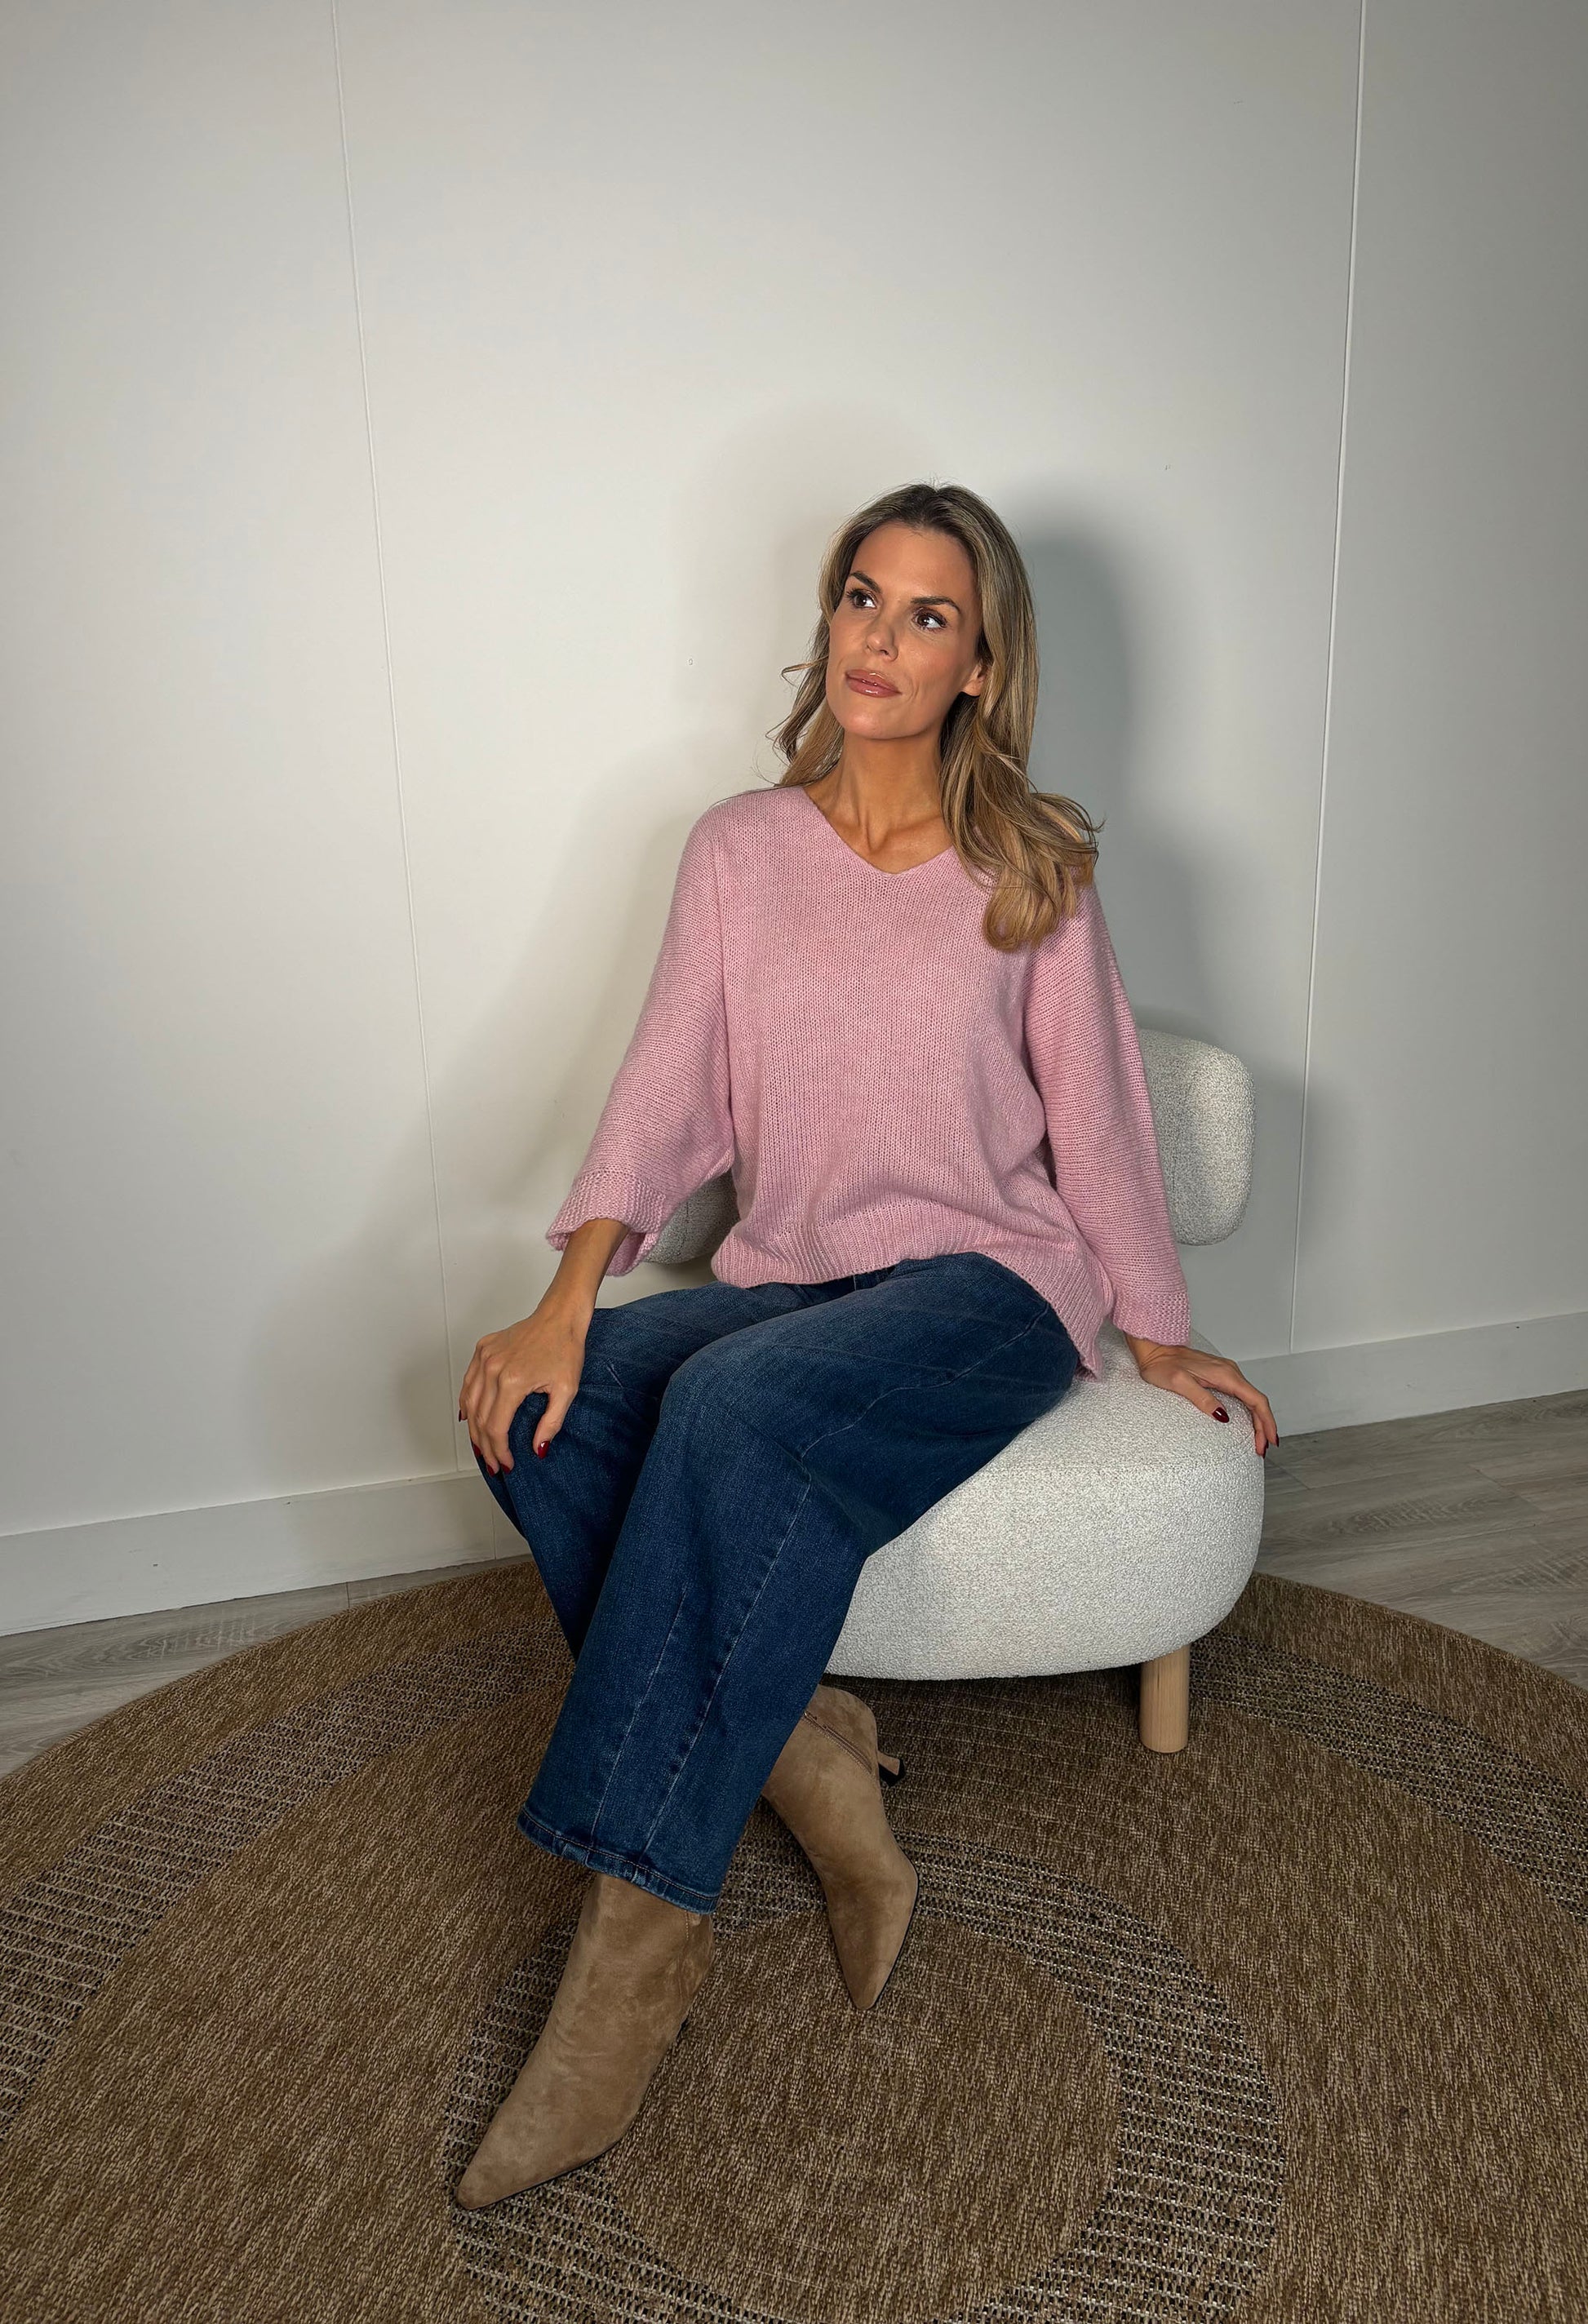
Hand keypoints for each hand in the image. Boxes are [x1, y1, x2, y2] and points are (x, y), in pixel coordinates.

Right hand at [458, 1296, 587, 1474]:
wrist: (560, 1317)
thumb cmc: (566, 1349)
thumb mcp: (567, 1390)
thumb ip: (551, 1423)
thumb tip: (537, 1449)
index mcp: (513, 1381)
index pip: (496, 1427)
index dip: (499, 1450)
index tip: (506, 1464)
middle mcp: (493, 1369)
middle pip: (479, 1418)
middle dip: (485, 1446)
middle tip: (493, 1463)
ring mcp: (484, 1357)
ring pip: (469, 1402)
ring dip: (473, 1429)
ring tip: (481, 1447)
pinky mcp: (482, 1349)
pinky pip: (468, 1382)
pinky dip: (467, 1402)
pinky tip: (470, 1417)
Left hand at [1120, 1334, 1277, 1456]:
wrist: (1154, 1348)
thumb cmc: (1161, 1365)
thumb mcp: (1178, 1383)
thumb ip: (1202, 1398)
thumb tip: (1223, 1416)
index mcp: (1225, 1374)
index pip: (1256, 1400)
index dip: (1266, 1422)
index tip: (1270, 1440)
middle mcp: (1230, 1372)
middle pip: (1257, 1401)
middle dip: (1264, 1426)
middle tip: (1261, 1449)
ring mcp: (1226, 1373)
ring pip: (1251, 1398)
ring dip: (1258, 1420)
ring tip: (1258, 1441)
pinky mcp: (1220, 1376)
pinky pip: (1242, 1395)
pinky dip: (1249, 1411)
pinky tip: (1248, 1422)